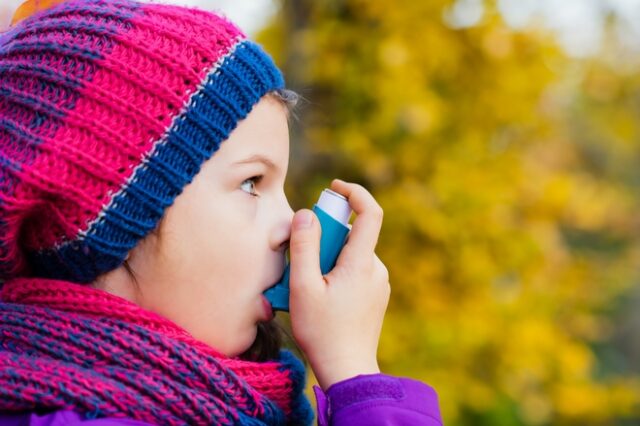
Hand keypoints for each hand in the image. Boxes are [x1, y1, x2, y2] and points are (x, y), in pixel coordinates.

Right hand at [288, 179, 389, 389]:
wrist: (348, 371)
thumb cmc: (322, 332)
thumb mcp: (303, 288)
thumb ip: (304, 247)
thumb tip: (306, 214)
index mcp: (362, 263)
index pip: (370, 212)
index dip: (354, 192)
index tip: (334, 188)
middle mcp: (377, 269)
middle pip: (352, 235)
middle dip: (325, 236)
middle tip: (300, 258)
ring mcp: (378, 283)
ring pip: (351, 254)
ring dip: (328, 258)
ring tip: (306, 285)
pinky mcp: (375, 296)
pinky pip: (355, 271)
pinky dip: (336, 272)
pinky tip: (320, 296)